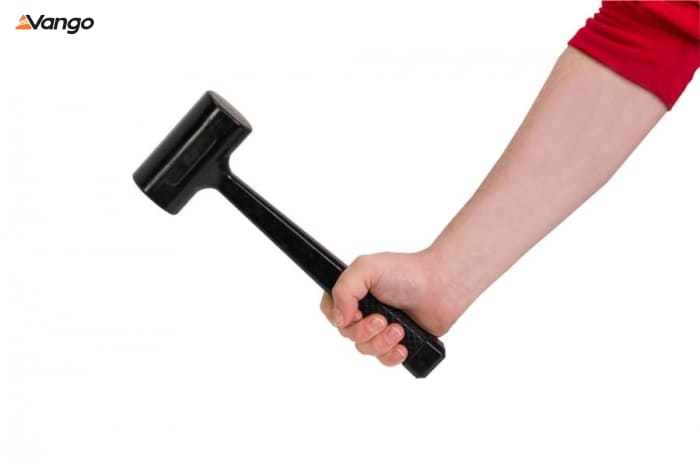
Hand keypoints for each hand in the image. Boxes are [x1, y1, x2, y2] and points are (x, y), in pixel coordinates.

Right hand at [319, 250, 462, 366]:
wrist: (441, 286)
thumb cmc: (408, 272)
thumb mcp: (366, 268)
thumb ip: (343, 289)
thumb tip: (339, 318)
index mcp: (354, 293)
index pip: (330, 311)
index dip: (338, 317)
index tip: (355, 313)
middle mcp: (365, 311)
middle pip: (347, 335)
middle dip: (364, 330)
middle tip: (382, 319)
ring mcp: (381, 328)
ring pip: (365, 349)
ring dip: (381, 341)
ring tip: (399, 328)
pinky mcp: (399, 342)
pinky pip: (384, 360)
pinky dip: (392, 355)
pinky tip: (403, 345)